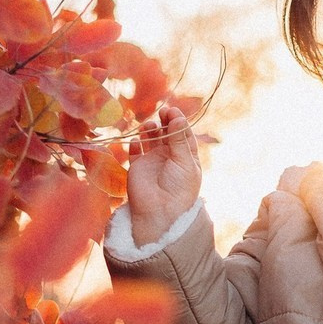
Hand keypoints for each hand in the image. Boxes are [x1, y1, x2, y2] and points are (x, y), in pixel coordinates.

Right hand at [125, 105, 202, 246]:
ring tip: (150, 126)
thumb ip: (179, 139)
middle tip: (162, 113)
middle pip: (167, 133)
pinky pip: (135, 150)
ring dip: (151, 129)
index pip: (183, 134)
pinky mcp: (138, 167)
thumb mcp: (184, 162)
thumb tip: (177, 116)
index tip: (172, 112)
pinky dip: (136, 143)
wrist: (158, 212)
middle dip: (165, 121)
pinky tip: (138, 142)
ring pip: (151, 138)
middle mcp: (170, 159)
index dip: (178, 121)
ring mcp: (154, 162)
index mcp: (186, 158)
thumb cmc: (178, 189)